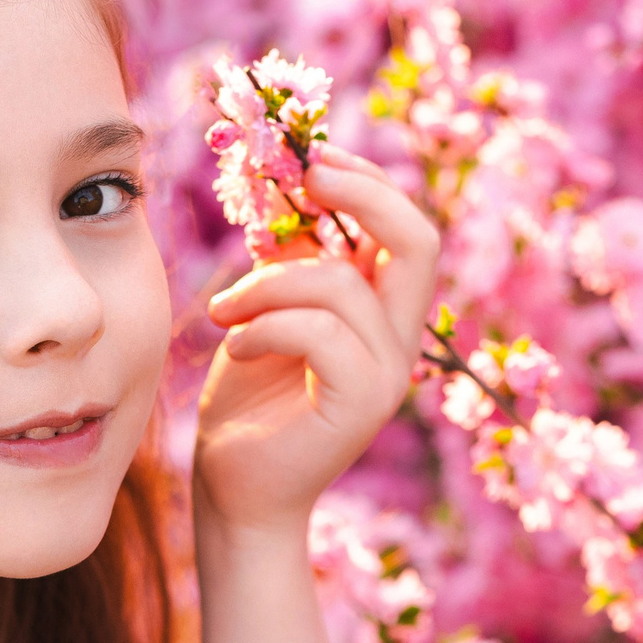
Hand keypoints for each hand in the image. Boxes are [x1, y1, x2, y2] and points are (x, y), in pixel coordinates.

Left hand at [195, 142, 439, 537]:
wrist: (234, 489)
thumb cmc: (248, 398)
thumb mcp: (269, 309)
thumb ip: (296, 259)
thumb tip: (293, 184)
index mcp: (385, 310)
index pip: (405, 225)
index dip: (364, 179)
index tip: (306, 154)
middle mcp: (400, 338)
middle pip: (418, 239)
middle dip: (360, 192)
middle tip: (301, 174)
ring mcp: (389, 374)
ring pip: (342, 283)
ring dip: (266, 285)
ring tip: (224, 314)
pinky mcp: (362, 405)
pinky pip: (321, 332)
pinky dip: (265, 327)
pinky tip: (232, 346)